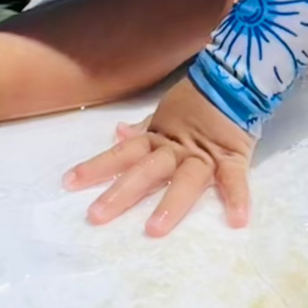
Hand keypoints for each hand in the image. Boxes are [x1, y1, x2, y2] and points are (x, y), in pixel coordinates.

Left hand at [63, 77, 255, 236]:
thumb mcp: (166, 112)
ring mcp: (205, 155)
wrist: (235, 78)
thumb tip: (118, 133)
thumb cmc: (198, 101)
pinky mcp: (233, 157)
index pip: (123, 153)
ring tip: (155, 229)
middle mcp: (176, 149)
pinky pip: (235, 179)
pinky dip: (237, 197)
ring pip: (185, 179)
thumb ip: (144, 128)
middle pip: (146, 170)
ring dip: (171, 202)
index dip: (97, 166)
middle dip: (122, 192)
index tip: (69, 183)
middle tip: (96, 215)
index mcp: (159, 138)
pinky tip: (237, 219)